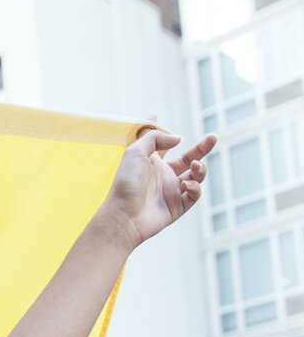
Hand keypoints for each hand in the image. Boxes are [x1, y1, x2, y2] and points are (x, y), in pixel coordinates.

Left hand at [100, 127, 215, 252]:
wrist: (124, 215)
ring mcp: (171, 191)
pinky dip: (195, 187)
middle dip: (202, 149)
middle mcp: (163, 176)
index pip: (164, 146)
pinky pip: (194, 194)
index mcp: (152, 163)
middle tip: (213, 138)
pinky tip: (185, 185)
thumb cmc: (126, 183)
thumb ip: (156, 137)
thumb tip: (178, 138)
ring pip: (195, 176)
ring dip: (200, 169)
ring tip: (194, 166)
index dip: (168, 134)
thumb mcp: (136, 151)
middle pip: (188, 159)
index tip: (166, 120)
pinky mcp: (177, 206)